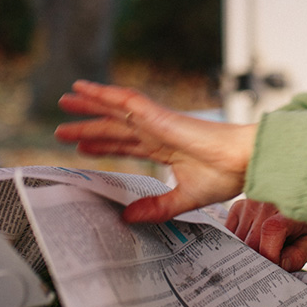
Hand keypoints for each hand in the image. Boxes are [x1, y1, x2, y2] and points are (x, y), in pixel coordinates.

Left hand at [56, 80, 257, 221]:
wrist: (244, 161)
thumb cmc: (226, 174)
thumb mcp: (184, 198)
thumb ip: (156, 207)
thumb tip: (127, 216)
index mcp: (165, 149)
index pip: (125, 145)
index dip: (102, 145)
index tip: (81, 147)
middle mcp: (158, 132)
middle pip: (115, 125)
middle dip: (89, 124)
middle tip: (63, 125)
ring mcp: (158, 121)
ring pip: (116, 109)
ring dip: (91, 103)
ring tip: (67, 98)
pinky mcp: (160, 116)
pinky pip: (128, 100)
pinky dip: (107, 93)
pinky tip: (89, 89)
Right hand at [226, 200, 306, 271]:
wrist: (296, 200)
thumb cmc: (301, 223)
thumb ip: (295, 258)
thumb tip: (277, 266)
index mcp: (287, 213)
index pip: (271, 233)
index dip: (271, 255)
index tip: (275, 265)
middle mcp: (266, 205)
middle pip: (252, 242)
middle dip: (258, 259)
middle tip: (268, 264)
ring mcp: (250, 204)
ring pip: (239, 240)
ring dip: (247, 251)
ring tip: (262, 250)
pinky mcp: (238, 206)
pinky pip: (230, 232)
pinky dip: (238, 242)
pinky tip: (251, 242)